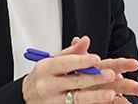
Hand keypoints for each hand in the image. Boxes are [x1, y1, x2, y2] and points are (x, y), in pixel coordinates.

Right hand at [22, 36, 137, 102]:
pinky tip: (102, 103)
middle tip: (110, 75)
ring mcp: (53, 101)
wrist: (26, 96)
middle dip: (94, 78)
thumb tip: (85, 40)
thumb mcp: (52, 61)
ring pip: (77, 99)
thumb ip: (71, 52)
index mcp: (46, 68)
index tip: (96, 59)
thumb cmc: (43, 76)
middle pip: (74, 82)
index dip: (81, 61)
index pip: (65, 63)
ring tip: (110, 94)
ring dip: (95, 97)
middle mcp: (48, 85)